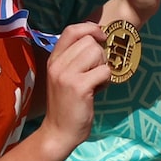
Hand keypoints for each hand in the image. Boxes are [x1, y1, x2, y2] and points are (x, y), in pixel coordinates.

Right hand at [38, 20, 111, 142]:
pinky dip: (106, 81)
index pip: (71, 30)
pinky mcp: (79, 87)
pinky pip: (104, 71)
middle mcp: (57, 64)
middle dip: (100, 55)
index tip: (101, 36)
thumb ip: (75, 59)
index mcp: (54, 59)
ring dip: (103, 68)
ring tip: (95, 82)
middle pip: (90, 42)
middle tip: (95, 73)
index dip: (90, 28)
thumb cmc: (66, 104)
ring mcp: (67, 75)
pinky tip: (97, 91)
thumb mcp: (65, 77)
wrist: (58, 132)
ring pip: (98, 53)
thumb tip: (97, 40)